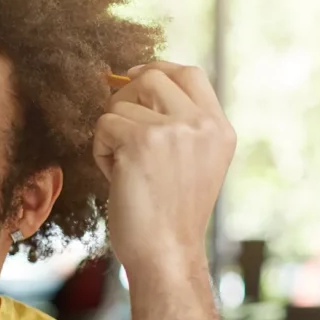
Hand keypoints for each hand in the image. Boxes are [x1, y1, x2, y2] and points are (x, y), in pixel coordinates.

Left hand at [93, 61, 235, 278]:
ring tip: (122, 167)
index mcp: (219, 129)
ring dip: (109, 133)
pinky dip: (100, 150)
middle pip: (151, 77)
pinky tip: (115, 176)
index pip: (190, 73)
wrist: (165, 252)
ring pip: (120, 104)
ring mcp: (173, 130)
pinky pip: (104, 126)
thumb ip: (180, 126)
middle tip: (115, 128)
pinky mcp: (141, 141)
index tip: (132, 76)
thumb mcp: (193, 163)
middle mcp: (201, 124)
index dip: (156, 68)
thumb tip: (137, 83)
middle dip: (122, 96)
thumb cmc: (169, 216)